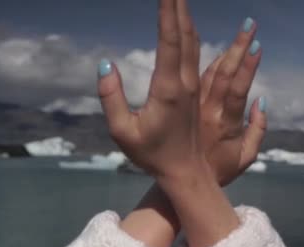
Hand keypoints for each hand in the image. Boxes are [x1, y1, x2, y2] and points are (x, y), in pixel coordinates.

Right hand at [98, 0, 202, 180]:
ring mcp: (194, 87)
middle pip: (185, 36)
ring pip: (194, 44)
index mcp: (168, 90)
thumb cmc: (152, 155)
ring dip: (186, 18)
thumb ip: (111, 98)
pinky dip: (191, 35)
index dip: (168, 13)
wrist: (187, 173)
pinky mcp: (196, 92)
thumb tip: (105, 65)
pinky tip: (189, 27)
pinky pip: (197, 56)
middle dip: (179, 7)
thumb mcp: (122, 132)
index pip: (170, 41)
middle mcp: (185, 83)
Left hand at [199, 21, 266, 185]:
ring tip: (239, 32)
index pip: (234, 88)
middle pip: (223, 73)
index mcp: (223, 124)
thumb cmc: (217, 171)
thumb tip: (261, 100)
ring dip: (225, 51)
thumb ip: (257, 130)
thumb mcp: (244, 159)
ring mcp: (195, 104)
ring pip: (210, 72)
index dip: (245, 65)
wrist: (180, 179)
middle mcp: (207, 109)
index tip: (256, 42)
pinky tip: (215, 46)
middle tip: (250, 23)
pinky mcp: (186, 103)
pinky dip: (209, 60)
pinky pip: (200, 77)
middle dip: (238, 47)